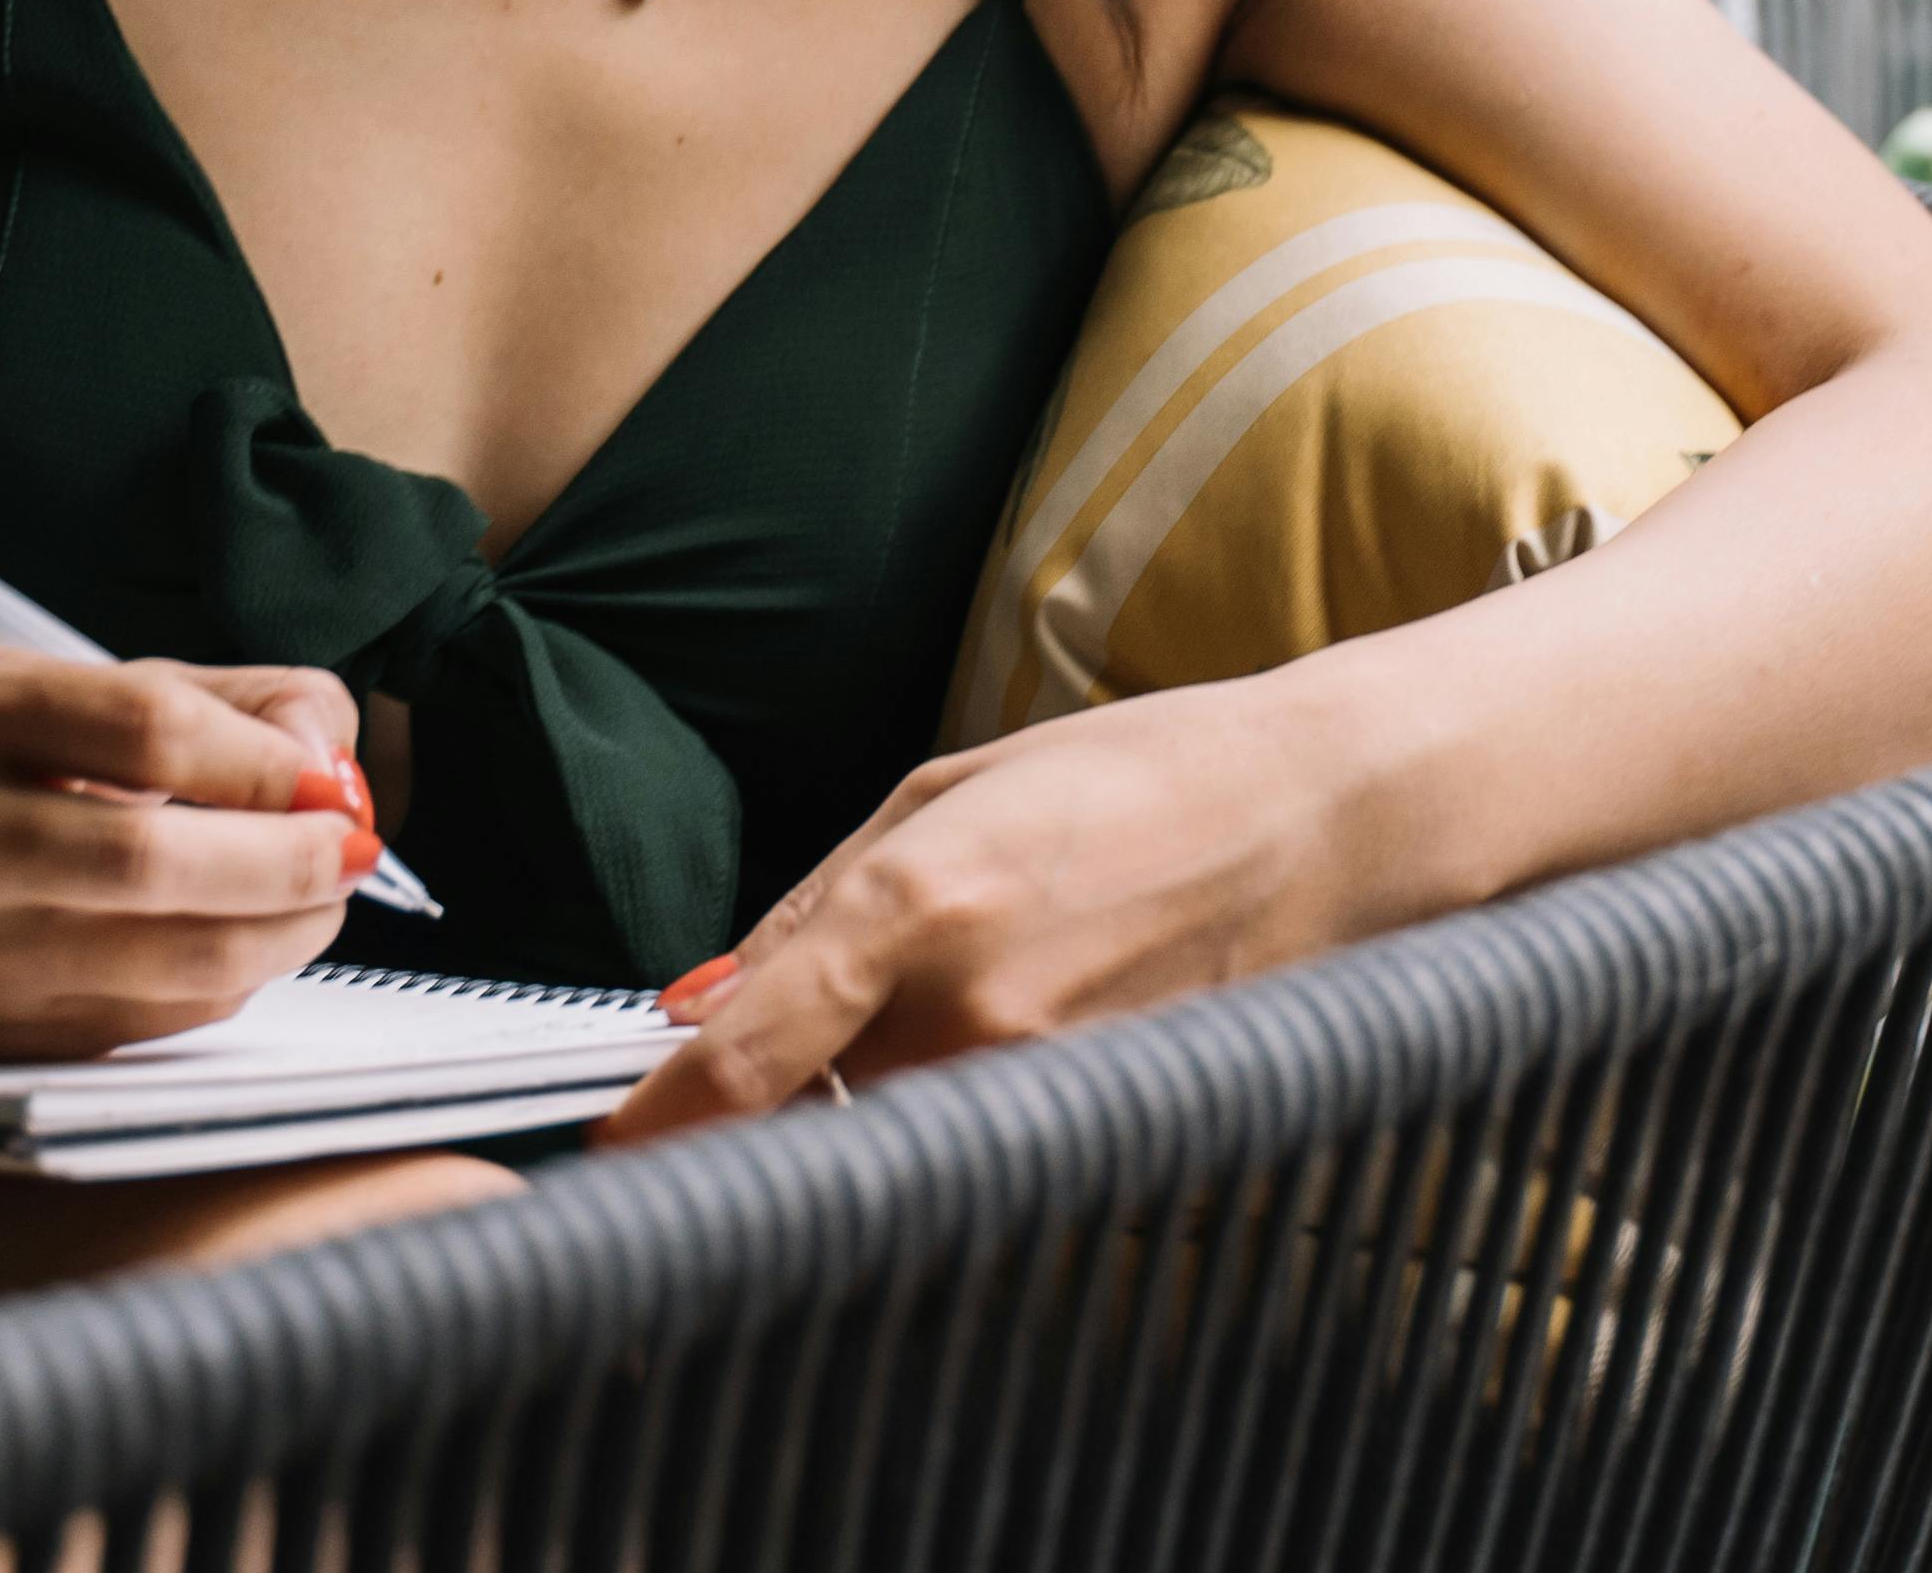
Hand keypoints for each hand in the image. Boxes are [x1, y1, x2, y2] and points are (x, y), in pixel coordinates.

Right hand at [0, 651, 370, 1056]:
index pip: (148, 730)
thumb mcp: (61, 692)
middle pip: (159, 861)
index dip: (267, 761)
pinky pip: (153, 1020)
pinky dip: (230, 980)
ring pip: (171, 961)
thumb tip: (329, 756)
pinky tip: (247, 941)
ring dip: (285, 930)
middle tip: (353, 846)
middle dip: (295, 860)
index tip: (330, 779)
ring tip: (318, 893)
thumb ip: (215, 703)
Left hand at [594, 675, 1385, 1143]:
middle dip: (754, 1117)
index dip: (645, 1128)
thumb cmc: (1146, 777)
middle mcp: (971, 1017)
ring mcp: (1042, 1090)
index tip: (606, 1148)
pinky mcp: (1098, 1132)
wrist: (1325, 822)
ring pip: (883, 1148)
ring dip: (855, 1117)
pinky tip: (993, 1051)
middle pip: (794, 1128)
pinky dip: (949, 1125)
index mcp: (919, 907)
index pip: (732, 1070)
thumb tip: (702, 1000)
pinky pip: (974, 1153)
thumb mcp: (949, 790)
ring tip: (913, 1029)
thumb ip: (814, 903)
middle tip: (742, 1088)